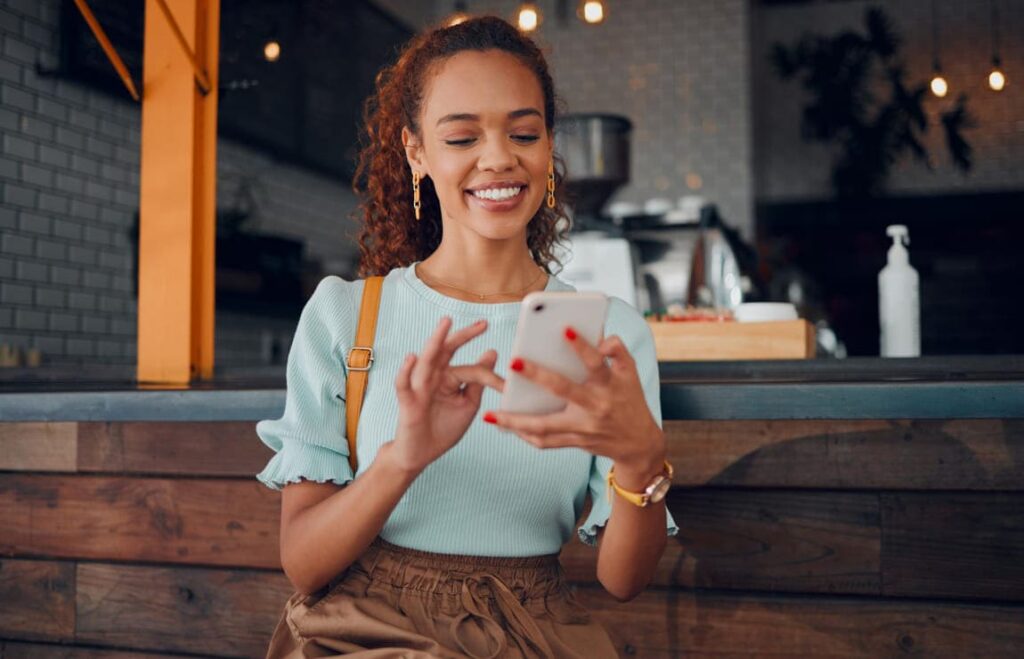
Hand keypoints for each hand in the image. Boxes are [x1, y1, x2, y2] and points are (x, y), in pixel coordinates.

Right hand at [389, 317, 504, 473]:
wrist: (421, 454)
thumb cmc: (443, 427)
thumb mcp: (468, 403)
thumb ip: (478, 380)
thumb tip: (492, 351)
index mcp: (449, 377)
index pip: (471, 369)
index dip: (490, 375)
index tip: (507, 386)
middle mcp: (434, 377)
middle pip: (447, 351)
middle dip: (463, 336)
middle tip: (483, 324)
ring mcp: (419, 387)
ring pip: (427, 360)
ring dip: (435, 341)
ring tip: (446, 323)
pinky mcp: (408, 402)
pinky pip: (404, 384)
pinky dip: (406, 371)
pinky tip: (412, 357)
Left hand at [483, 327, 664, 477]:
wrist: (638, 443)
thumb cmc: (630, 400)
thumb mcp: (631, 372)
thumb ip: (617, 351)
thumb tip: (600, 337)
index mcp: (610, 385)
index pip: (596, 363)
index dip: (583, 347)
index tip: (564, 329)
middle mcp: (596, 407)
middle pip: (564, 390)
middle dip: (538, 376)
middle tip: (513, 361)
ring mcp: (584, 428)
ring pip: (546, 426)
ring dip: (516, 421)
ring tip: (491, 415)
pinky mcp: (575, 442)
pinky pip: (546, 442)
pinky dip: (525, 435)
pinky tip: (505, 426)